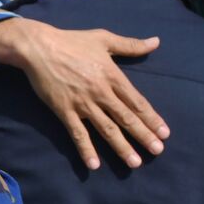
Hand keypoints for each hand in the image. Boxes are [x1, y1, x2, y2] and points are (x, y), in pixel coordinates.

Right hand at [0, 19, 167, 169]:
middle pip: (126, 118)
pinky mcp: (64, 111)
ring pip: (106, 129)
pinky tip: (93, 165)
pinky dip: (86, 149)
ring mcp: (82, 104)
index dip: (152, 119)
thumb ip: (131, 45)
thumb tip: (156, 42)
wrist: (38, 47)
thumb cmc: (71, 41)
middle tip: (157, 151)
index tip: (164, 133)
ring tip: (134, 163)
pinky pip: (77, 133)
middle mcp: (101, 92)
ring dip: (121, 147)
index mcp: (112, 76)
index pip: (137, 102)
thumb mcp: (104, 38)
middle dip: (143, 136)